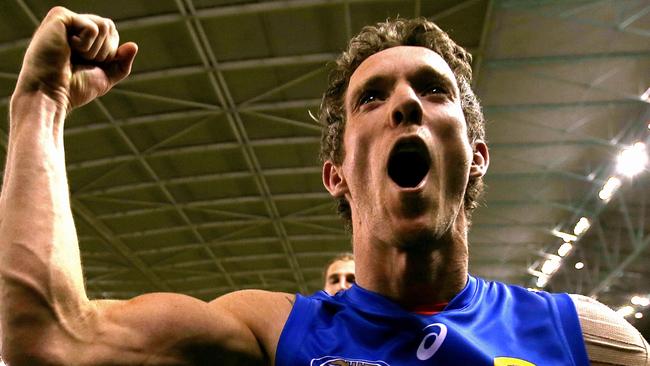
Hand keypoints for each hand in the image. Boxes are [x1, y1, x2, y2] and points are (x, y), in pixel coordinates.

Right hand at [15, 6, 136, 110]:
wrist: (52, 94)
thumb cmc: (74, 88)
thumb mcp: (105, 76)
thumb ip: (121, 62)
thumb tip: (134, 45)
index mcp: (81, 36)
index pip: (112, 33)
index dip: (109, 53)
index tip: (88, 65)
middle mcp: (73, 25)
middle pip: (110, 27)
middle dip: (103, 51)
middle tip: (80, 61)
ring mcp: (65, 19)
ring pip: (104, 26)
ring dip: (94, 50)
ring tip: (73, 56)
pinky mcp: (59, 16)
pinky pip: (92, 27)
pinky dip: (86, 45)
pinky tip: (67, 49)